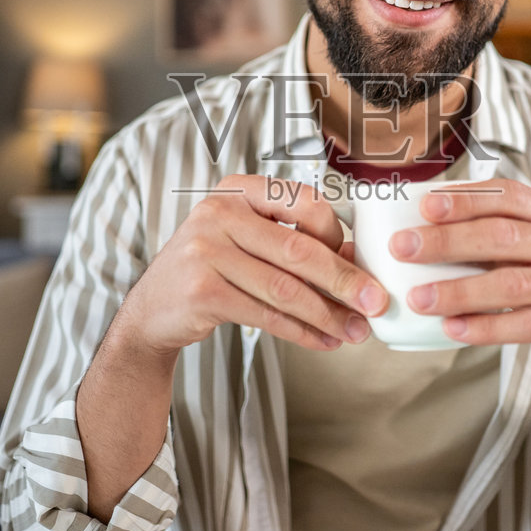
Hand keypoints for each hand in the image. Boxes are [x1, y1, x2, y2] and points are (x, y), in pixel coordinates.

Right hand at [113, 173, 386, 357]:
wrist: (154, 310)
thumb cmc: (213, 270)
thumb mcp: (246, 240)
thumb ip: (290, 241)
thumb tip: (355, 265)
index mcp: (238, 189)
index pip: (305, 202)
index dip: (338, 235)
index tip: (359, 264)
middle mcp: (219, 212)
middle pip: (299, 250)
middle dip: (344, 281)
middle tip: (377, 303)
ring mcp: (206, 251)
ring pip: (286, 288)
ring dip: (327, 314)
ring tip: (355, 332)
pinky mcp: (202, 291)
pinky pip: (266, 315)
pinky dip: (301, 332)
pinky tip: (324, 341)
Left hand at [388, 179, 530, 401]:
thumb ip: (498, 238)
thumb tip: (424, 232)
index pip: (508, 196)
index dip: (466, 198)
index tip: (424, 206)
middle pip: (503, 236)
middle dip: (448, 241)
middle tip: (403, 249)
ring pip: (512, 283)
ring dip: (460, 290)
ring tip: (419, 298)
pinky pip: (529, 324)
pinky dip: (487, 327)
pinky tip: (453, 330)